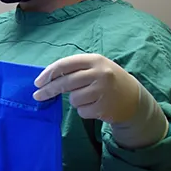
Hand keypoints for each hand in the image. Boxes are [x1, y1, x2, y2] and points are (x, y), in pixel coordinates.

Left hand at [33, 53, 167, 147]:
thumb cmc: (108, 81)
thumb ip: (75, 70)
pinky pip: (81, 111)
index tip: (37, 82)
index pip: (65, 65)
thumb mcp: (95, 68)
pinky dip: (84, 110)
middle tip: (37, 96)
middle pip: (65, 83)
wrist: (133, 98)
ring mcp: (103, 90)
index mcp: (95, 60)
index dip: (48, 74)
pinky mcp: (104, 107)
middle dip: (48, 90)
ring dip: (75, 101)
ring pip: (73, 99)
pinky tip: (95, 105)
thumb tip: (46, 80)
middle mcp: (100, 73)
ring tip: (89, 97)